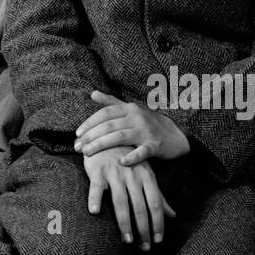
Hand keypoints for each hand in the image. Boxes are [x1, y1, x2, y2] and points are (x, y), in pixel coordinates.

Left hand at [75, 91, 189, 164]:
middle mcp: (136, 117)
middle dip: (91, 136)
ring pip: (120, 137)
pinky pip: (142, 151)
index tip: (77, 133)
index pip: (105, 113)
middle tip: (77, 147)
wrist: (177, 133)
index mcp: (129, 108)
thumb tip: (92, 93)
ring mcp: (146, 131)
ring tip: (87, 153)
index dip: (90, 122)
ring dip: (101, 145)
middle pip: (109, 125)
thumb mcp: (131, 109)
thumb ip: (111, 102)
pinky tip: (120, 162)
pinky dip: (132, 157)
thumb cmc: (149, 122)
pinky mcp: (155, 145)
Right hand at [83, 147, 176, 248]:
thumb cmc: (127, 159)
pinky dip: (95, 199)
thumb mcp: (146, 174)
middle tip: (144, 247)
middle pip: (140, 207)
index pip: (155, 204)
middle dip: (143, 229)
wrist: (106, 137)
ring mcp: (115, 173)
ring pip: (121, 202)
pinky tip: (95, 212)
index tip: (158, 240)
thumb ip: (158, 195)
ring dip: (124, 223)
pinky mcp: (98, 171)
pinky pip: (97, 187)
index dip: (158, 223)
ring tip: (127, 240)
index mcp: (147, 176)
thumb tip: (172, 215)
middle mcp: (132, 175)